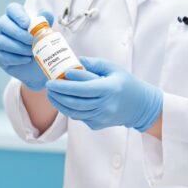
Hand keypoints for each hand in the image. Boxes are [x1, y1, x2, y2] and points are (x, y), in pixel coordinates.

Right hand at [0, 3, 51, 90]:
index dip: (18, 15)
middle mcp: (4, 27)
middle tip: (31, 40)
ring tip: (32, 52)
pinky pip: (2, 55)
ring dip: (18, 47)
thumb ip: (46, 21)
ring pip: (1, 41)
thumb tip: (45, 13)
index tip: (27, 24)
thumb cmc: (41, 44)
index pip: (12, 9)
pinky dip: (16, 58)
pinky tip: (27, 59)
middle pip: (2, 23)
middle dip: (18, 33)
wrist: (39, 65)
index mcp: (15, 17)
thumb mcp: (45, 32)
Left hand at [46, 56, 162, 131]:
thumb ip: (93, 64)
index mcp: (109, 89)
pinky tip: (64, 101)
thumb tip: (75, 62)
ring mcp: (101, 117)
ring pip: (74, 112)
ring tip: (51, 94)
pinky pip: (79, 117)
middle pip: (75, 102)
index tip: (52, 80)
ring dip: (60, 104)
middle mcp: (105, 105)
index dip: (65, 86)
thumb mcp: (113, 68)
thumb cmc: (125, 83)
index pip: (82, 89)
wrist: (139, 106)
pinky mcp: (98, 124)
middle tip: (48, 87)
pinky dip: (69, 109)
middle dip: (58, 95)